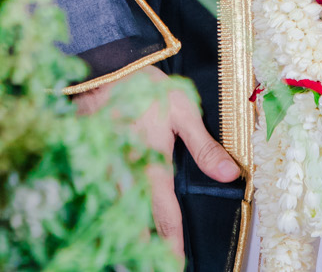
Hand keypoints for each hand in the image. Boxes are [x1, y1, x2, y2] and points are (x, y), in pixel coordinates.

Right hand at [78, 66, 240, 257]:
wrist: (103, 68)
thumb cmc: (145, 87)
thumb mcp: (183, 111)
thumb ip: (205, 148)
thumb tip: (231, 175)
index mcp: (151, 166)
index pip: (165, 216)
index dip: (172, 242)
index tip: (175, 262)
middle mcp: (126, 175)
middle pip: (136, 222)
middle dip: (145, 247)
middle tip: (157, 264)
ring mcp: (104, 169)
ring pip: (114, 212)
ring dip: (125, 231)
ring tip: (134, 251)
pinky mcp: (90, 160)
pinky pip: (97, 195)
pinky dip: (104, 210)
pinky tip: (109, 219)